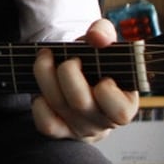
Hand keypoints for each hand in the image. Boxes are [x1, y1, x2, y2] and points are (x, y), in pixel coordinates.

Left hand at [31, 18, 138, 141]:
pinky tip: (42, 88)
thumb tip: (97, 37)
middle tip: (70, 58)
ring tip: (46, 57)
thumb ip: (105, 32)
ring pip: (58, 106)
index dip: (106, 90)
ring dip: (45, 75)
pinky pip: (46, 125)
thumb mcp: (104, 41)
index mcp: (124, 104)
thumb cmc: (97, 61)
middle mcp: (103, 121)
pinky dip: (39, 104)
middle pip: (79, 102)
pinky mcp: (61, 131)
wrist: (82, 74)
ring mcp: (81, 128)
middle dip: (67, 72)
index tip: (102, 75)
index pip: (120, 111)